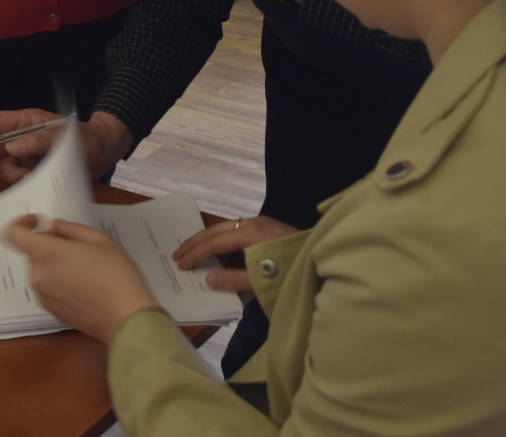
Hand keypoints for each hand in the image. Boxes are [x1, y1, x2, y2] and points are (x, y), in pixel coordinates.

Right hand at [0, 109, 133, 182]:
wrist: (103, 155)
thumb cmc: (87, 139)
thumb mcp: (63, 137)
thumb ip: (37, 140)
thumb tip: (10, 147)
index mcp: (26, 122)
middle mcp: (22, 138)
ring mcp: (26, 155)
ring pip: (4, 165)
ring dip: (10, 174)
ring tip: (28, 177)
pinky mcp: (33, 171)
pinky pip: (17, 177)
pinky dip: (19, 182)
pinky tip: (32, 183)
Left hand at [2, 215, 158, 342]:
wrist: (126, 319)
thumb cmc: (117, 275)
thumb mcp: (99, 240)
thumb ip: (70, 229)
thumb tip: (52, 227)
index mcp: (46, 254)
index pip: (12, 234)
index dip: (21, 224)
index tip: (38, 222)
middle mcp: (38, 276)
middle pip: (32, 253)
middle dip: (49, 246)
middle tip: (78, 248)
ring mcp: (43, 297)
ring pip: (41, 272)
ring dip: (56, 265)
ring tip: (86, 269)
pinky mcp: (52, 312)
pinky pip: (49, 289)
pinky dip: (60, 283)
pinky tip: (85, 287)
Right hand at [171, 215, 298, 292]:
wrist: (328, 264)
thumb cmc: (294, 273)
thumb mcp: (263, 281)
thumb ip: (234, 280)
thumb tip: (207, 278)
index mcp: (251, 233)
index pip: (215, 242)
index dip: (195, 254)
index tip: (180, 265)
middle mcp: (255, 223)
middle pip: (217, 230)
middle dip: (195, 242)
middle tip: (177, 254)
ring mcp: (263, 224)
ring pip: (226, 228)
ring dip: (208, 239)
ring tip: (191, 250)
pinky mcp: (270, 229)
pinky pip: (237, 231)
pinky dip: (221, 239)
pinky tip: (218, 249)